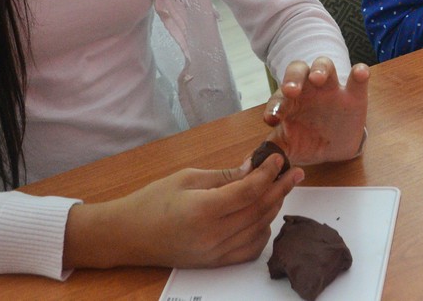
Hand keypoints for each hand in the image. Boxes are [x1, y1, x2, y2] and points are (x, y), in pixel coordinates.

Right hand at [63, 153, 302, 268]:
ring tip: (282, 188)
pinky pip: (249, 249)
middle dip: (280, 189)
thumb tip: (254, 167)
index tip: (279, 160)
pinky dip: (263, 232)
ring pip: (258, 229)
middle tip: (295, 173)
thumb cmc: (153, 201)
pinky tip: (266, 216)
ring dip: (274, 207)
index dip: (268, 174)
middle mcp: (212, 236)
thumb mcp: (188, 178)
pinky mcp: (214, 262)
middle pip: (258, 210)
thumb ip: (225, 176)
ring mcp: (214, 253)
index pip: (248, 192)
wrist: (126, 235)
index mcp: (203, 210)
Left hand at [263, 57, 368, 164]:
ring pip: (324, 65)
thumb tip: (258, 160)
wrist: (335, 149)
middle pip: (298, 70)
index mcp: (290, 101)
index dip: (274, 105)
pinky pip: (358, 78)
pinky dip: (359, 73)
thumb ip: (275, 149)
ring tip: (317, 78)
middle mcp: (309, 89)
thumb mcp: (290, 147)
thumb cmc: (307, 141)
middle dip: (292, 78)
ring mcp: (332, 89)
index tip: (273, 119)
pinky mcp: (354, 95)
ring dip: (320, 68)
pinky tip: (360, 73)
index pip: (279, 97)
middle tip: (291, 91)